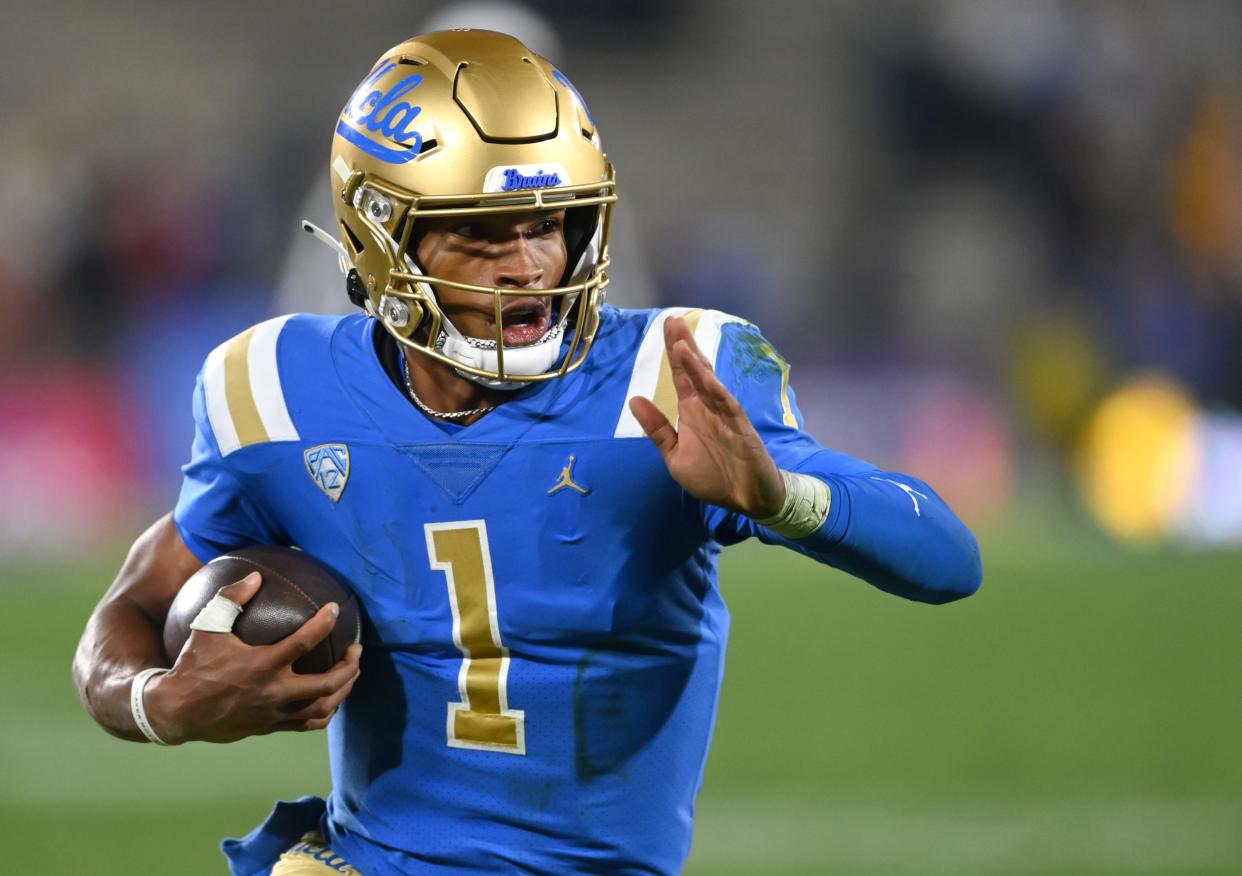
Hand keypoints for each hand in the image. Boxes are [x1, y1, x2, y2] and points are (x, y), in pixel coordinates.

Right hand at [145, 572, 361, 743]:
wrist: (177, 712)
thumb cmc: (192, 665)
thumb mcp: (207, 627)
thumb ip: (231, 598)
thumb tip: (255, 575)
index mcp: (262, 665)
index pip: (304, 642)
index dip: (324, 624)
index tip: (335, 608)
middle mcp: (274, 692)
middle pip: (326, 684)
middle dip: (349, 666)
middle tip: (357, 649)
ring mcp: (274, 713)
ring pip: (322, 708)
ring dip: (343, 690)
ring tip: (352, 674)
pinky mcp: (270, 727)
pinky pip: (306, 724)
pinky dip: (324, 712)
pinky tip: (330, 699)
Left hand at [629, 316, 785, 518]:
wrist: (747, 499)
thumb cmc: (713, 476)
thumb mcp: (675, 455)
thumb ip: (657, 429)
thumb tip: (634, 400)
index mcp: (692, 412)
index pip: (680, 377)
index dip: (673, 354)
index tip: (667, 327)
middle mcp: (707, 407)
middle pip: (694, 371)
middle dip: (684, 346)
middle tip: (673, 321)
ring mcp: (724, 414)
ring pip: (709, 383)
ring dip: (695, 364)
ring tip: (681, 343)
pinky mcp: (739, 425)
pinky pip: (725, 403)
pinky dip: (714, 388)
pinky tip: (703, 373)